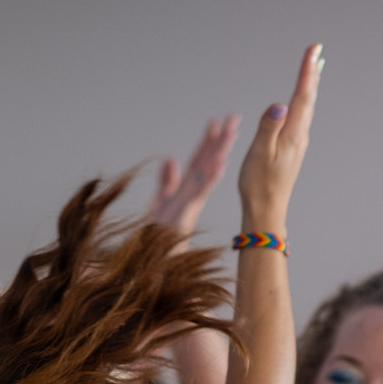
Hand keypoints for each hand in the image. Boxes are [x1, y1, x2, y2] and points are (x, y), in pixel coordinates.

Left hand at [146, 115, 240, 235]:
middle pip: (207, 163)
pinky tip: (218, 161)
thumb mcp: (158, 204)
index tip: (217, 122)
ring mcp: (188, 204)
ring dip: (219, 152)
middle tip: (234, 118)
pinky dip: (210, 177)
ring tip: (231, 132)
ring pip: (207, 174)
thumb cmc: (154, 238)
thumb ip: (166, 182)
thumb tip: (170, 159)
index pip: (198, 162)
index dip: (207, 142)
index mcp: (183, 192)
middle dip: (220, 140)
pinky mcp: (183, 214)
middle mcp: (189, 195)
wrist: (148, 265)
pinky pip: (198, 193)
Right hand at [236, 46, 322, 233]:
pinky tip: (301, 101)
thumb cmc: (259, 183)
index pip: (302, 96)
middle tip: (316, 51)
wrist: (266, 210)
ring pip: (305, 107)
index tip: (313, 50)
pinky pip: (300, 117)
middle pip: (308, 98)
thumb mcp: (259, 153)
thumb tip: (279, 104)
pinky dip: (302, 102)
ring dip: (309, 86)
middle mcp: (299, 136)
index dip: (307, 72)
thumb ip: (268, 127)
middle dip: (311, 73)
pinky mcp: (291, 148)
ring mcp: (297, 143)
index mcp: (293, 134)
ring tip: (313, 69)